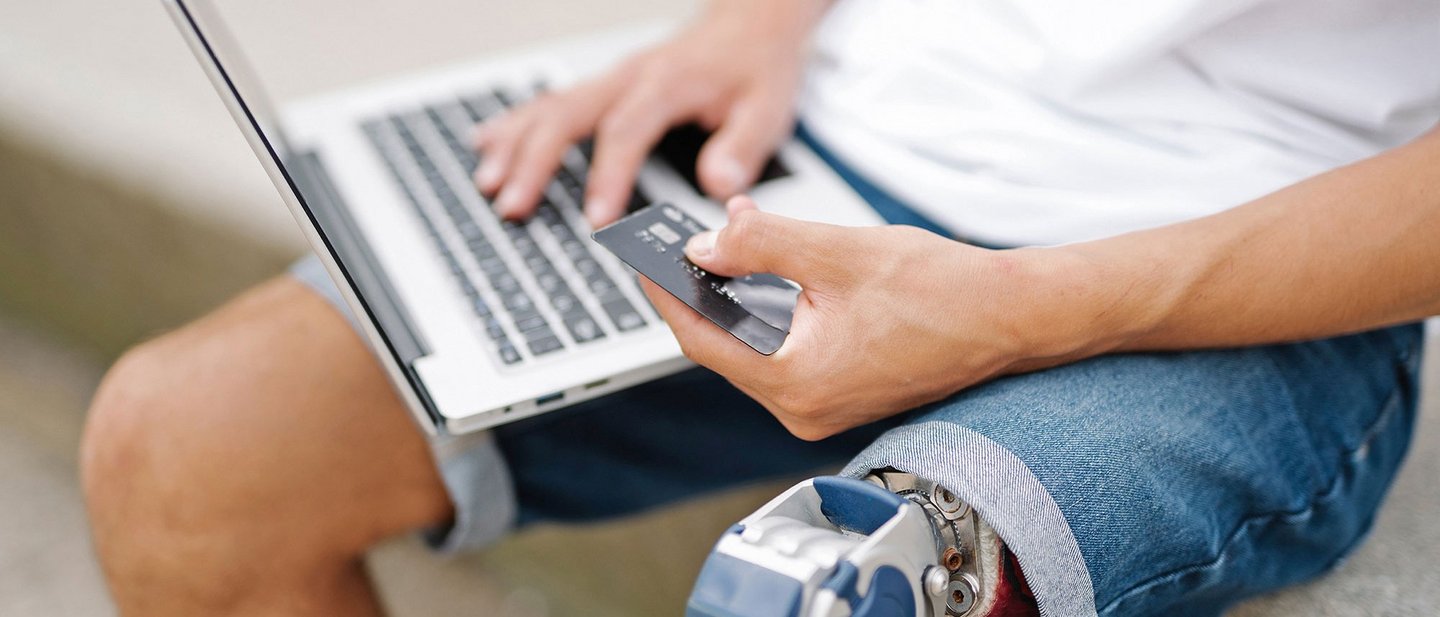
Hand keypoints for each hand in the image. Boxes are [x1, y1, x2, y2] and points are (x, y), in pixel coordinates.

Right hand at [473, 0, 827, 226]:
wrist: (753, 23)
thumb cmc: (756, 65)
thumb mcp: (768, 109)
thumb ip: (742, 149)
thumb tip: (717, 186)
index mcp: (666, 84)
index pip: (626, 131)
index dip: (607, 176)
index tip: (596, 220)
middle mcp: (630, 77)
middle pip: (568, 116)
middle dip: (534, 162)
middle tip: (512, 205)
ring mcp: (613, 79)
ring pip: (550, 107)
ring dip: (515, 144)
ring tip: (488, 182)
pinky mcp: (606, 85)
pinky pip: (552, 101)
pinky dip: (517, 123)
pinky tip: (488, 143)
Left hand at [639, 197, 1107, 439]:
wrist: (1011, 317)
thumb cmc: (940, 290)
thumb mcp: (836, 253)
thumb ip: (760, 245)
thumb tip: (703, 245)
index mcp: (795, 384)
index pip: (701, 339)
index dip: (666, 294)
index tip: (640, 260)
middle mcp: (803, 410)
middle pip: (725, 348)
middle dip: (704, 290)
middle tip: (680, 243)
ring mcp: (824, 409)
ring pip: (755, 350)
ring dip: (739, 300)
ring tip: (725, 246)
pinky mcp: (842, 395)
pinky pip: (785, 355)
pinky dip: (771, 315)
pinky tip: (770, 275)